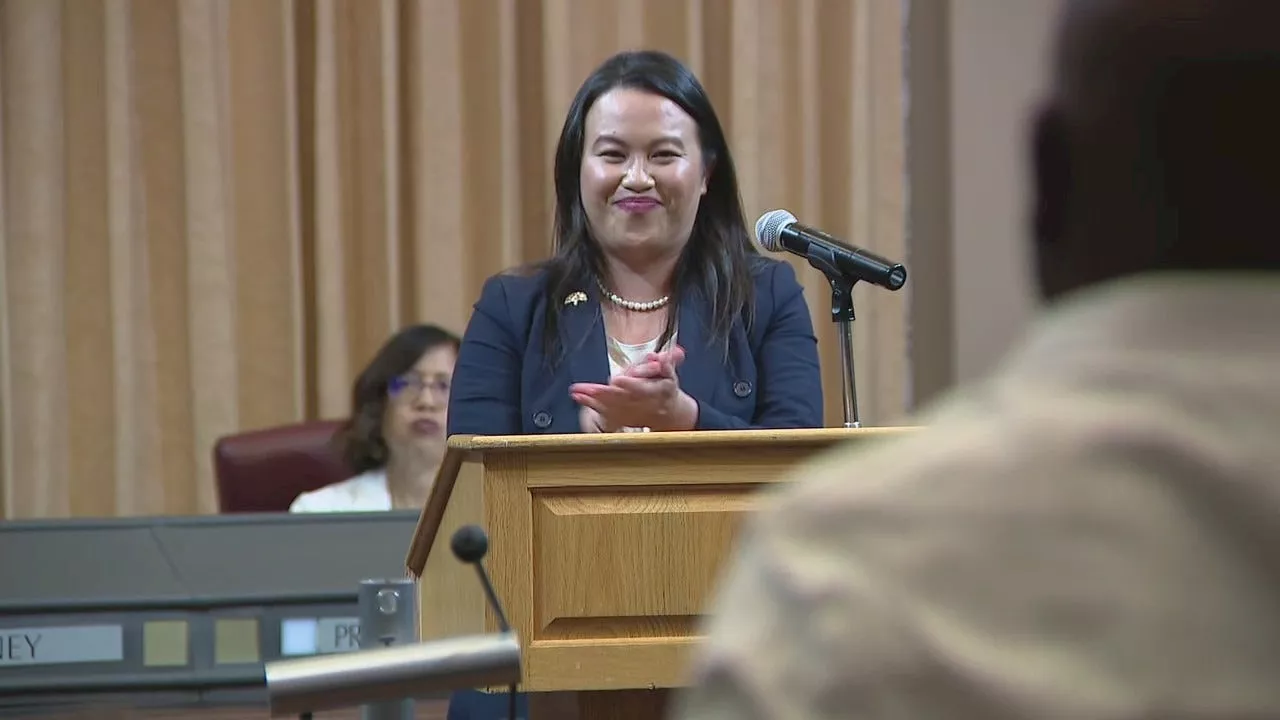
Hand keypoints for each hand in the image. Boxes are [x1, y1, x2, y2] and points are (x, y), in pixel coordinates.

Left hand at [570, 346, 698, 431]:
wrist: (668, 414)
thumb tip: (670, 354)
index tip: (618, 380)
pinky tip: (578, 396)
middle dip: (605, 393)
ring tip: (578, 391)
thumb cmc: (666, 390)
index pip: (642, 388)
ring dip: (594, 398)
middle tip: (591, 388)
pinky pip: (604, 412)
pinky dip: (591, 404)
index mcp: (656, 392)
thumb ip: (669, 364)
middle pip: (621, 398)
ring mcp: (630, 412)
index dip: (630, 384)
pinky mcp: (621, 417)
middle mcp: (641, 404)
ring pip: (610, 405)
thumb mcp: (671, 375)